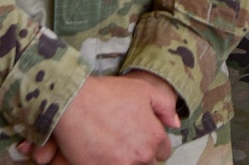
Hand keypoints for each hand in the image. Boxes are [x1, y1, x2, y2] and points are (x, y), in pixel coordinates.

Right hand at [38, 72, 179, 164]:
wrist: (74, 102)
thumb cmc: (108, 94)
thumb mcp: (144, 90)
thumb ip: (166, 107)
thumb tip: (175, 124)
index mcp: (154, 137)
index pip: (164, 152)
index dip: (154, 144)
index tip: (142, 138)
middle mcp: (141, 156)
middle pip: (148, 164)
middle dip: (142, 155)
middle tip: (127, 142)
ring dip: (127, 161)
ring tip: (116, 149)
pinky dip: (110, 164)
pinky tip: (104, 155)